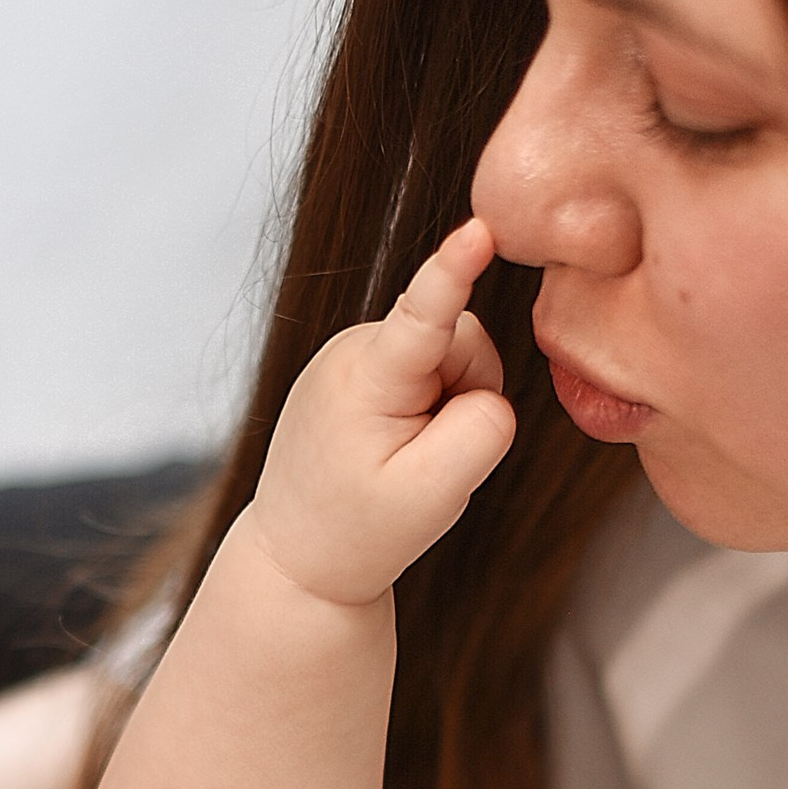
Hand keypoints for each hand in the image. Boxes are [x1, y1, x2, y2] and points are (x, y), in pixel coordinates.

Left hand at [250, 218, 514, 609]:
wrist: (298, 558)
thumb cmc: (362, 532)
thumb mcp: (434, 496)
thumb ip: (483, 430)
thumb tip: (489, 385)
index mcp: (365, 379)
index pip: (423, 316)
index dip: (455, 270)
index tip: (478, 230)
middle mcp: (350, 348)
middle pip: (464, 339)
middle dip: (466, 395)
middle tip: (423, 459)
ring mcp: (349, 351)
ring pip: (450, 353)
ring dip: (447, 405)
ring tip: (400, 456)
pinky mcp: (356, 361)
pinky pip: (428, 366)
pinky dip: (428, 406)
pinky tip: (390, 443)